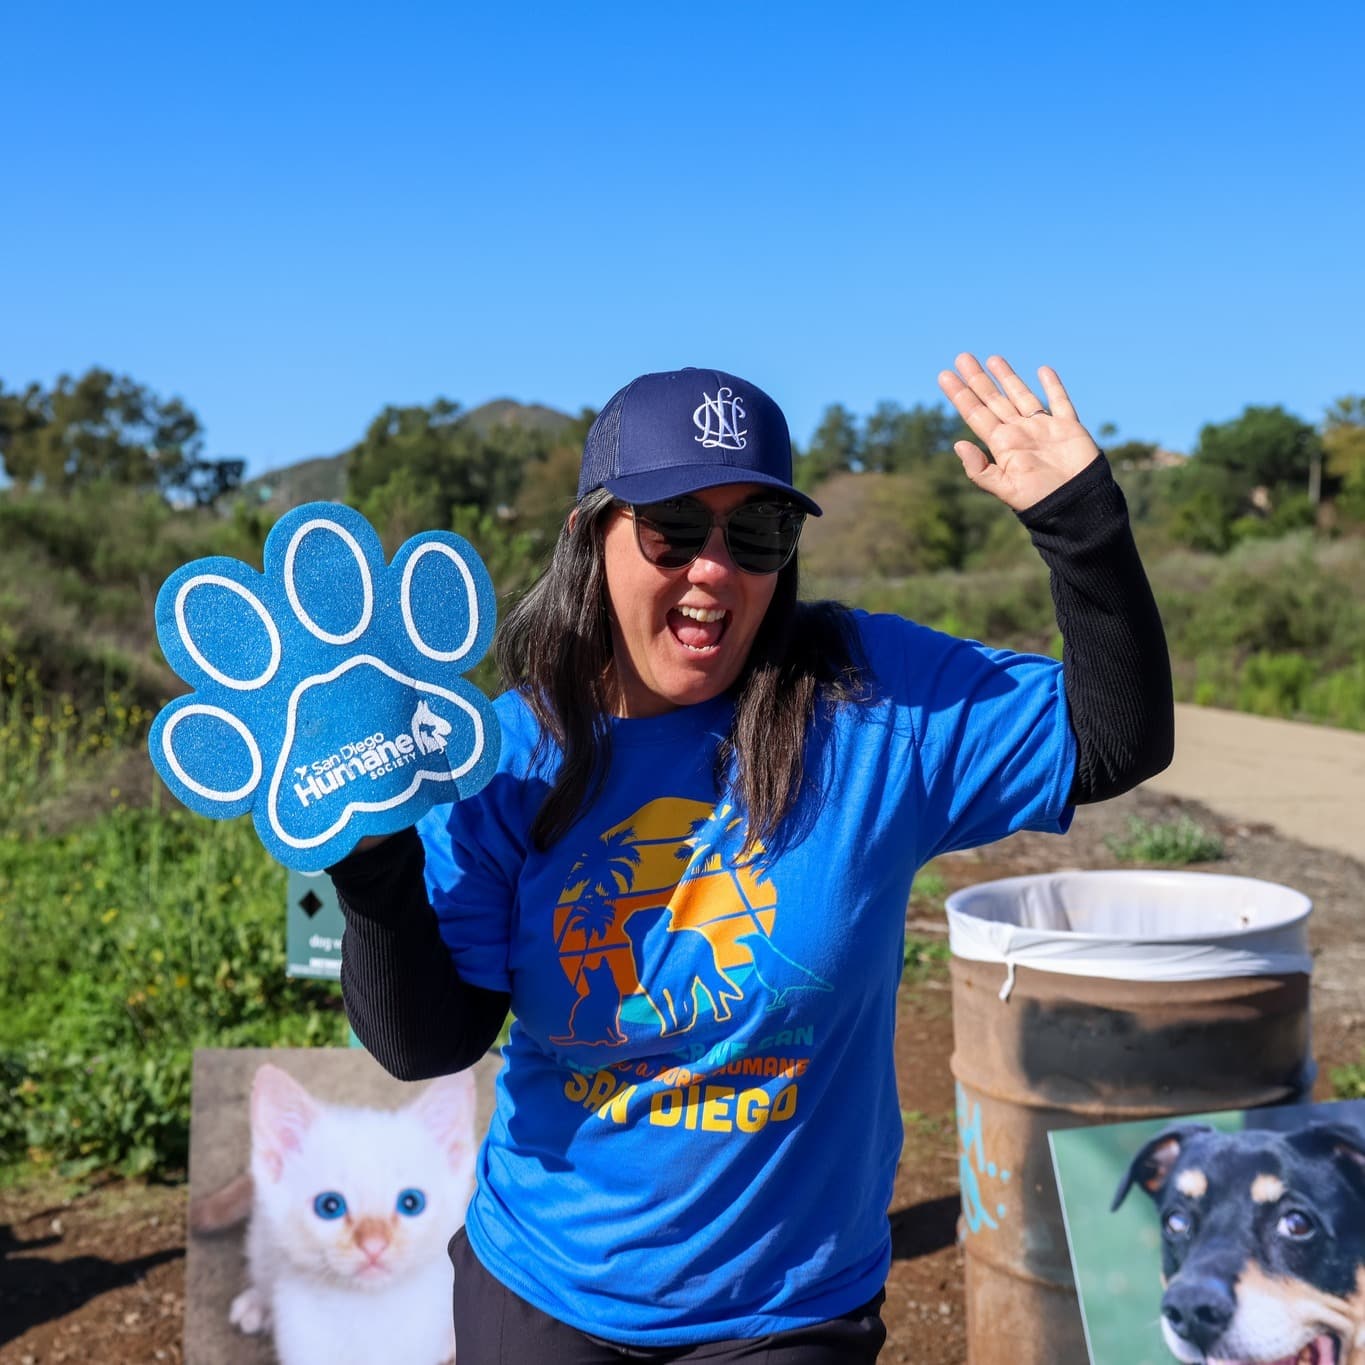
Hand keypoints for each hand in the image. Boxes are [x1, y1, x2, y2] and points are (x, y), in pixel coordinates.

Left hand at [936, 354, 1100, 511]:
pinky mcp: (1069, 427)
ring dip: (1008, 378)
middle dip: (978, 379)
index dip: (961, 395)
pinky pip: (1060, 402)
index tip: (945, 376)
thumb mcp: (1004, 489)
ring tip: (992, 359)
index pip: (976, 414)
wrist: (1075, 507)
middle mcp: (1019, 432)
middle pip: (994, 400)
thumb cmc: (1040, 501)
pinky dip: (1053, 386)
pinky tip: (1043, 370)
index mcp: (1002, 445)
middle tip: (962, 357)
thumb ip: (980, 469)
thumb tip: (957, 444)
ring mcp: (1043, 428)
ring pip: (1022, 396)